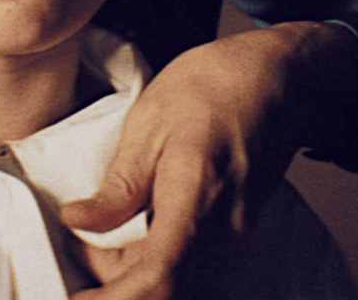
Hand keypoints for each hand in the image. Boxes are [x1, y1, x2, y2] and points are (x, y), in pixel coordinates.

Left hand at [62, 21, 357, 297]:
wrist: (279, 78)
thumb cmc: (213, 86)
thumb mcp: (149, 122)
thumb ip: (119, 185)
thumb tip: (77, 223)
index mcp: (196, 197)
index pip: (158, 276)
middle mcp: (223, 229)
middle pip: (159, 283)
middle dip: (109, 274)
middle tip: (78, 234)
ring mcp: (234, 233)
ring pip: (174, 274)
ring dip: (130, 264)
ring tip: (104, 224)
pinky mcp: (235, 230)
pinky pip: (188, 259)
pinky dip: (153, 252)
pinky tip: (133, 221)